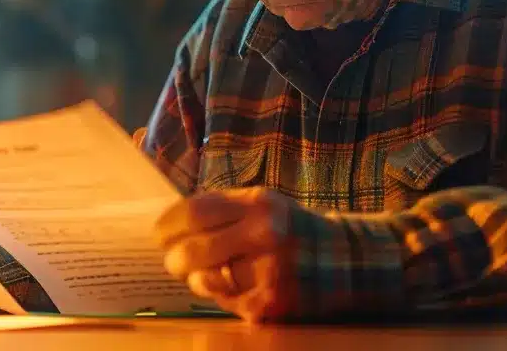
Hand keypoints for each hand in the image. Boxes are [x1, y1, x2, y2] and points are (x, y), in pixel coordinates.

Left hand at [153, 187, 301, 322]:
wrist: (347, 260)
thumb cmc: (292, 230)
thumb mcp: (263, 204)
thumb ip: (222, 209)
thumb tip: (171, 223)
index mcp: (258, 204)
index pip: (193, 213)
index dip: (167, 226)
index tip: (159, 235)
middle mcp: (264, 235)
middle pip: (191, 251)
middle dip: (173, 259)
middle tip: (173, 260)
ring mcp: (268, 272)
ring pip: (205, 280)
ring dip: (197, 279)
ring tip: (209, 273)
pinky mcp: (270, 303)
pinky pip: (225, 302)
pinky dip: (221, 295)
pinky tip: (234, 287)